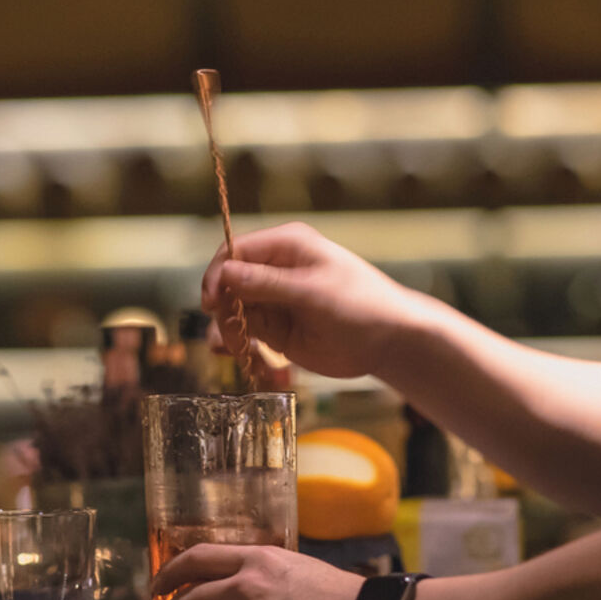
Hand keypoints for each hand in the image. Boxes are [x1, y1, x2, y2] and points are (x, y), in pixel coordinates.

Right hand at [201, 222, 426, 378]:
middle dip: (222, 305)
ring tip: (233, 348)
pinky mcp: (276, 328)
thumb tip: (224, 273)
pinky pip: (245, 331)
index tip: (212, 301)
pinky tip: (237, 353)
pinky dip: (236, 341)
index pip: (235, 251)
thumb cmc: (359, 305)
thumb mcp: (312, 291)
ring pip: (233, 309)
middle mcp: (275, 269)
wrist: (388, 341)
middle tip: (228, 331)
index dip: (218, 274)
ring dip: (226, 327)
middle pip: (228, 281)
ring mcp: (274, 299)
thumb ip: (267, 283)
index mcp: (286, 246)